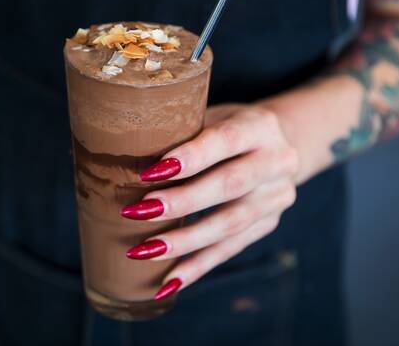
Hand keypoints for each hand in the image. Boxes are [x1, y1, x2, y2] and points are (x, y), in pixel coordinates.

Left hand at [121, 104, 298, 299]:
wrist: (279, 144)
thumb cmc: (225, 128)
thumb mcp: (210, 116)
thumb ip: (180, 134)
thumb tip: (118, 160)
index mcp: (260, 126)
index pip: (225, 141)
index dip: (190, 158)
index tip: (150, 173)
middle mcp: (277, 161)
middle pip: (230, 185)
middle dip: (182, 202)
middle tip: (138, 212)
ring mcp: (276, 196)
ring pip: (230, 224)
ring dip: (184, 241)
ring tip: (145, 251)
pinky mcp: (268, 224)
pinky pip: (230, 249)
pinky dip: (198, 266)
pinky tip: (169, 281)